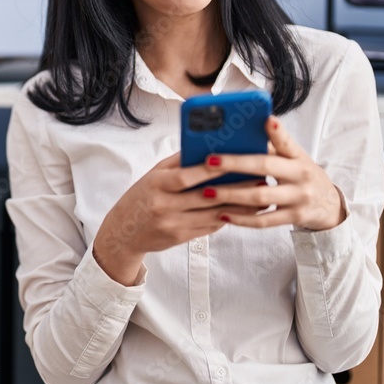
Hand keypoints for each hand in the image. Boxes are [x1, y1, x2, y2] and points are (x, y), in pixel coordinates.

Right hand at [92, 152, 260, 284]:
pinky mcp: (181, 237)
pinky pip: (209, 226)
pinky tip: (245, 211)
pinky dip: (228, 217)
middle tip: (260, 178)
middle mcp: (164, 205)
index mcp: (156, 184)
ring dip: (239, 206)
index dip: (211, 169)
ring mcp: (173, 223)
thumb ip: (178, 162)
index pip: (187, 176)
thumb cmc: (140, 197)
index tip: (235, 160)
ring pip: (213, 214)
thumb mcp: (153, 175)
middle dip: (236, 187)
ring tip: (261, 196)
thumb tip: (205, 145)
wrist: (123, 232)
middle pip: (206, 196)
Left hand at [198, 116, 345, 231]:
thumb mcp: (294, 158)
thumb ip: (272, 147)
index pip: (287, 141)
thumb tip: (239, 132)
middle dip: (236, 163)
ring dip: (231, 194)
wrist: (329, 205)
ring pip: (261, 196)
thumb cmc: (301, 175)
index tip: (267, 119)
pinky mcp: (294, 217)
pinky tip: (222, 214)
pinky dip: (242, 219)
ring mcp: (298, 197)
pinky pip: (264, 221)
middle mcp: (300, 174)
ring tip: (207, 192)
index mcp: (298, 156)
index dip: (277, 131)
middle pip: (266, 166)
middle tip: (210, 161)